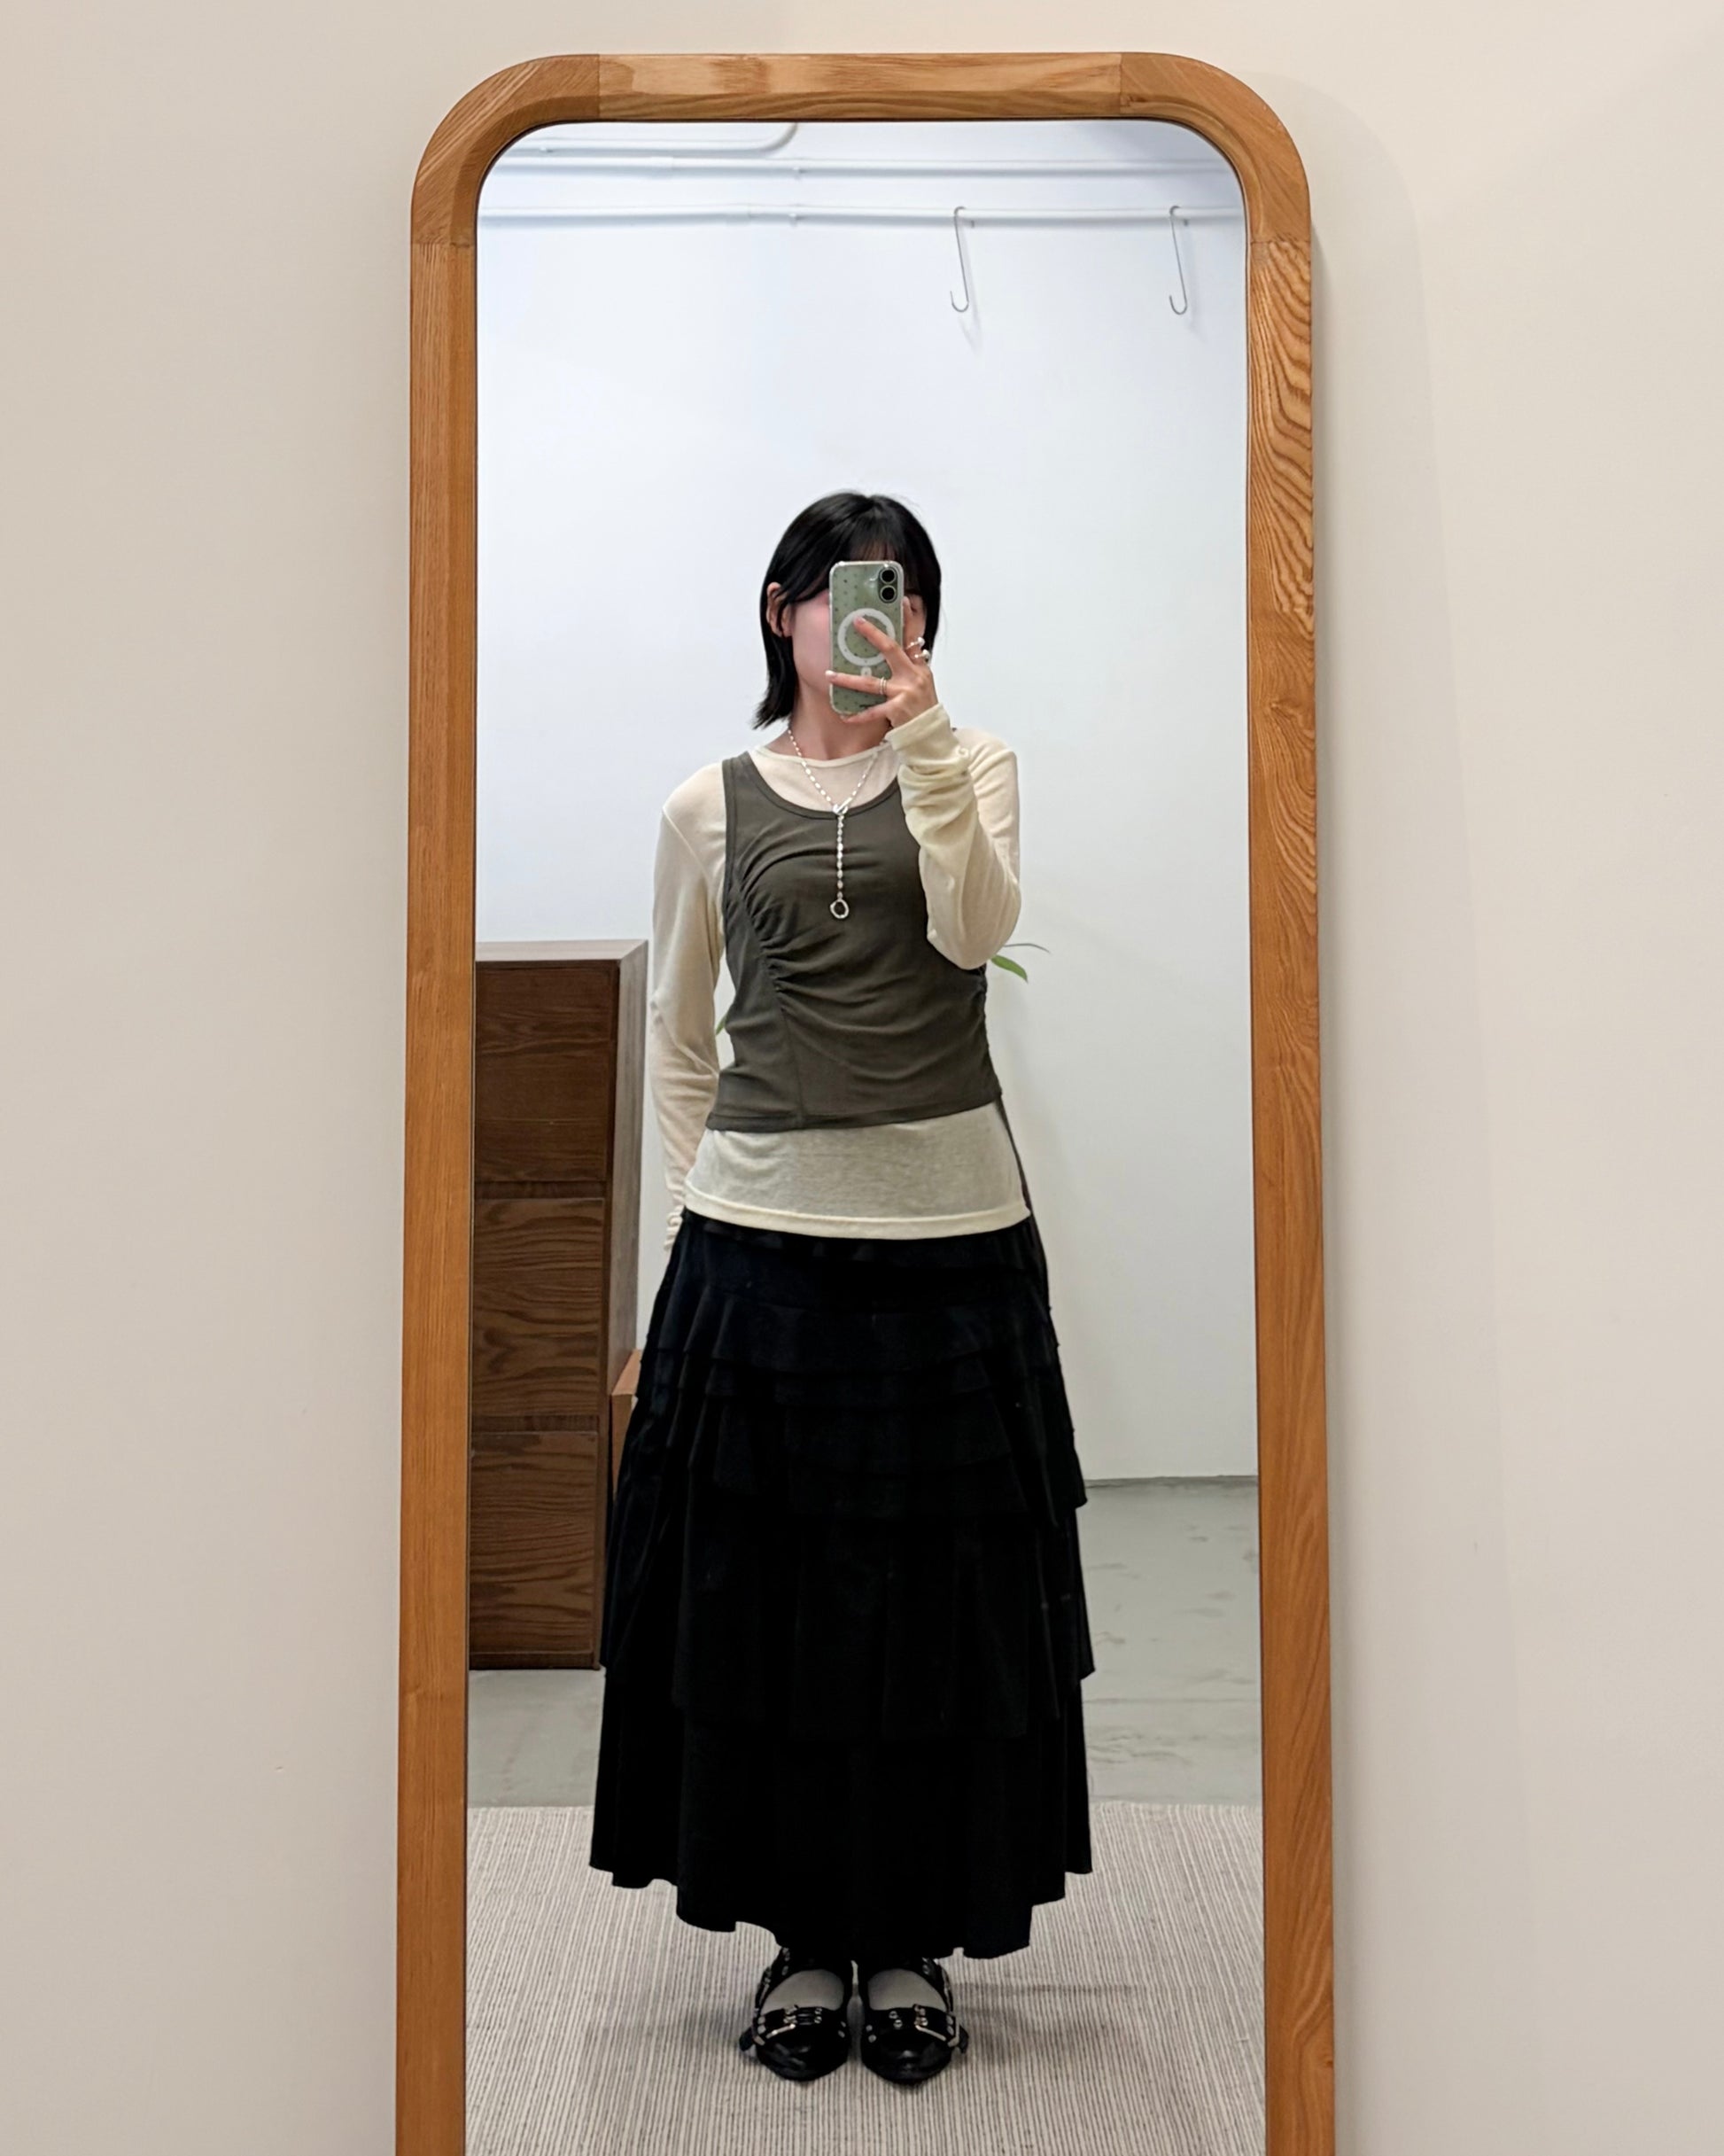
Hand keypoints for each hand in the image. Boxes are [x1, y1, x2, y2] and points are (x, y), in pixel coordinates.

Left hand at [825, 614, 937, 728]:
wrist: (931, 734)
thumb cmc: (923, 709)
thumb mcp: (922, 683)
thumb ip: (910, 667)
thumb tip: (894, 652)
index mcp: (919, 668)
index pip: (912, 638)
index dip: (908, 618)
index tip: (903, 600)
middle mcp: (913, 676)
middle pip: (891, 649)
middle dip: (873, 634)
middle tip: (857, 622)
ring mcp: (905, 692)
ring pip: (871, 683)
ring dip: (847, 679)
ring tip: (830, 674)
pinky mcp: (897, 710)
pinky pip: (872, 711)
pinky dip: (857, 715)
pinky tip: (844, 715)